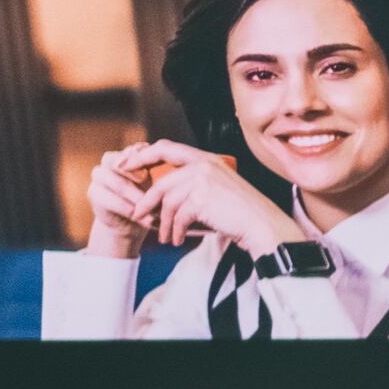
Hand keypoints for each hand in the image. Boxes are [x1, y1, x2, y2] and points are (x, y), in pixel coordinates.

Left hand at [94, 142, 289, 259]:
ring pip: (167, 202)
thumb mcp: (218, 188)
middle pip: (161, 181)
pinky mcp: (201, 199)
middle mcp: (202, 165)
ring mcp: (202, 180)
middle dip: (145, 200)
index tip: (126, 165)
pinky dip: (175, 231)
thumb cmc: (242, 212)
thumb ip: (194, 184)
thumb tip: (164, 194)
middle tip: (137, 213)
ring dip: (164, 223)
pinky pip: (177, 216)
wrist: (261, 224)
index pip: (165, 148)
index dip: (142, 155)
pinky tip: (177, 240)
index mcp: (206, 158)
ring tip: (166, 237)